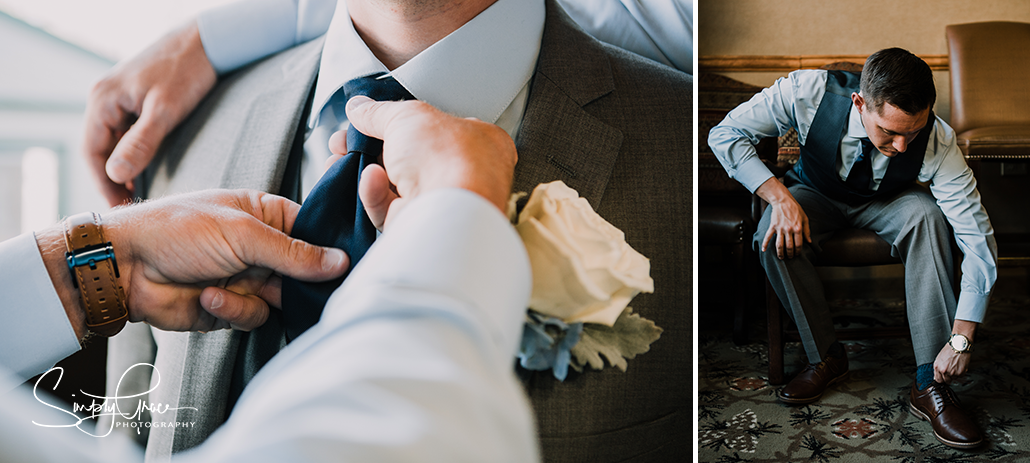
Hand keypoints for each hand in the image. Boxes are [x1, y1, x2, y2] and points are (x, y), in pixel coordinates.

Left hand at [41, 190, 348, 337]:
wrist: (125, 267)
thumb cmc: (177, 231)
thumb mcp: (242, 234)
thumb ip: (294, 252)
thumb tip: (341, 261)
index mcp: (266, 215)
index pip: (313, 231)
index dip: (329, 248)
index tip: (346, 264)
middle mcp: (261, 247)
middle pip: (304, 272)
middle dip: (299, 283)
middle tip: (294, 286)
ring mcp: (248, 279)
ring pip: (282, 301)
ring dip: (254, 298)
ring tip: (224, 288)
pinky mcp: (232, 308)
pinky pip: (254, 318)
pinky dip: (232, 310)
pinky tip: (208, 297)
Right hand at [82, 21, 215, 205]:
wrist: (205, 41)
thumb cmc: (187, 71)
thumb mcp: (165, 110)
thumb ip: (141, 143)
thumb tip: (116, 174)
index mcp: (103, 99)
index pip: (92, 151)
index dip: (103, 183)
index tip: (119, 208)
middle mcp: (104, 98)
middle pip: (100, 148)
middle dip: (112, 179)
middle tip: (129, 208)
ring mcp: (119, 98)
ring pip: (114, 141)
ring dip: (123, 167)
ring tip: (136, 196)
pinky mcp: (135, 99)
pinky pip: (126, 132)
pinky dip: (133, 153)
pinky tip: (146, 171)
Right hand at [341, 96, 516, 229]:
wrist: (447, 212)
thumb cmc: (448, 160)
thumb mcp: (407, 116)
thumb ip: (378, 112)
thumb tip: (360, 108)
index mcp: (476, 140)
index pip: (434, 127)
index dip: (399, 122)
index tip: (370, 121)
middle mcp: (463, 173)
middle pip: (408, 157)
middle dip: (371, 147)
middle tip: (346, 140)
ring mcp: (441, 202)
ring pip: (394, 184)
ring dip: (364, 169)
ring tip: (341, 158)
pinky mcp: (419, 226)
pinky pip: (389, 208)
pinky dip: (374, 193)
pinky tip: (370, 179)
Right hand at [756, 177, 810, 258]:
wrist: (783, 201)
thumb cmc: (795, 209)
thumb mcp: (805, 218)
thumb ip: (807, 231)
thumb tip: (810, 241)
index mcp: (798, 228)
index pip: (798, 244)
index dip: (798, 251)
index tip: (797, 254)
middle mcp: (789, 230)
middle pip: (789, 246)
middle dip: (789, 254)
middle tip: (789, 257)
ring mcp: (780, 228)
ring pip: (779, 244)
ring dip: (780, 253)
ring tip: (781, 257)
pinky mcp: (773, 226)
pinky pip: (768, 236)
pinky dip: (765, 244)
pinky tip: (763, 250)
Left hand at [933, 320, 977, 382]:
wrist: (959, 345)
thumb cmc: (949, 350)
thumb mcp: (939, 358)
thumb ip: (938, 368)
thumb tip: (937, 376)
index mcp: (937, 367)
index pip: (938, 380)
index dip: (941, 379)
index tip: (943, 378)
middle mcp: (944, 371)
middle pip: (946, 381)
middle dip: (948, 378)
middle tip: (951, 371)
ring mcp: (953, 373)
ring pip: (954, 379)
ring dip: (955, 375)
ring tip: (955, 366)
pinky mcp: (961, 373)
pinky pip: (960, 376)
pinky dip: (960, 372)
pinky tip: (959, 365)